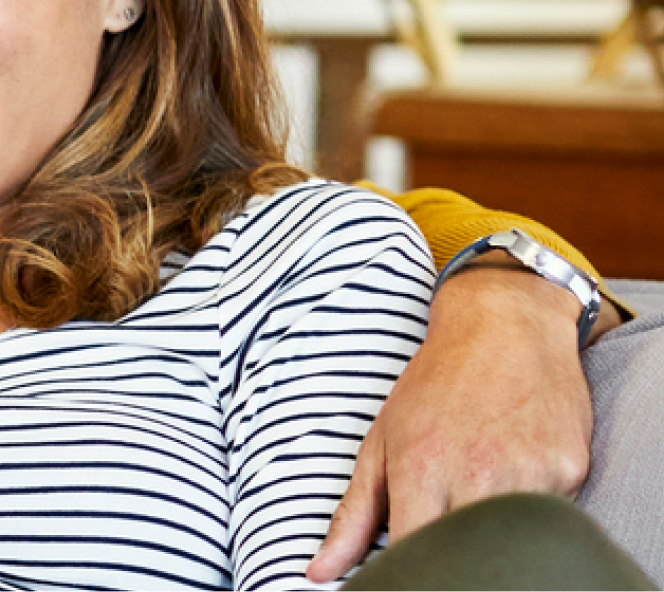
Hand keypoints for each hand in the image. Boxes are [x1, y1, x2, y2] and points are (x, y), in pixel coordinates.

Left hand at [306, 263, 593, 582]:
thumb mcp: (381, 442)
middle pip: (465, 552)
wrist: (506, 325)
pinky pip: (550, 514)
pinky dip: (531, 503)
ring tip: (480, 482)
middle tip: (448, 517)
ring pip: (509, 536)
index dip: (413, 567)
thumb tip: (321, 573)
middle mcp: (477, 474)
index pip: (415, 554)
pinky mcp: (571, 469)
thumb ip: (353, 514)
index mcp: (421, 470)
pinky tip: (517, 465)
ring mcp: (530, 473)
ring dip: (493, 525)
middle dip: (455, 550)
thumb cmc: (436, 384)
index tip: (414, 562)